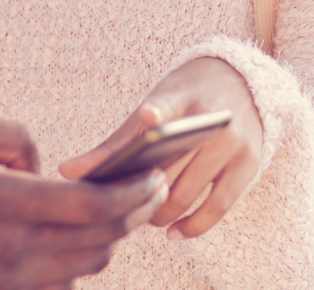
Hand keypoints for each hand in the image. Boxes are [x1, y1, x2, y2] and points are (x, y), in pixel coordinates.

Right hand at [0, 111, 169, 289]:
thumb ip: (6, 134)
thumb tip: (40, 162)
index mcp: (6, 205)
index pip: (94, 206)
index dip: (133, 194)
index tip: (155, 178)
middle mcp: (14, 252)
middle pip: (98, 242)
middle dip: (132, 216)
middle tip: (148, 192)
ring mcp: (5, 282)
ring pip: (82, 270)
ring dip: (106, 240)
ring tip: (114, 212)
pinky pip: (54, 287)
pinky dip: (75, 265)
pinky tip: (71, 241)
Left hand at [58, 58, 261, 240]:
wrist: (239, 81)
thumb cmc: (183, 98)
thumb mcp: (152, 106)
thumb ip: (114, 142)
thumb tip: (65, 173)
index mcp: (179, 95)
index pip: (165, 102)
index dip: (157, 111)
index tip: (149, 117)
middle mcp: (209, 117)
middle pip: (168, 164)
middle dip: (141, 192)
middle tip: (121, 207)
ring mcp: (232, 142)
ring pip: (189, 190)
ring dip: (162, 212)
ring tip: (145, 218)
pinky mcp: (248, 164)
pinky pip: (219, 206)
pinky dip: (194, 224)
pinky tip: (174, 232)